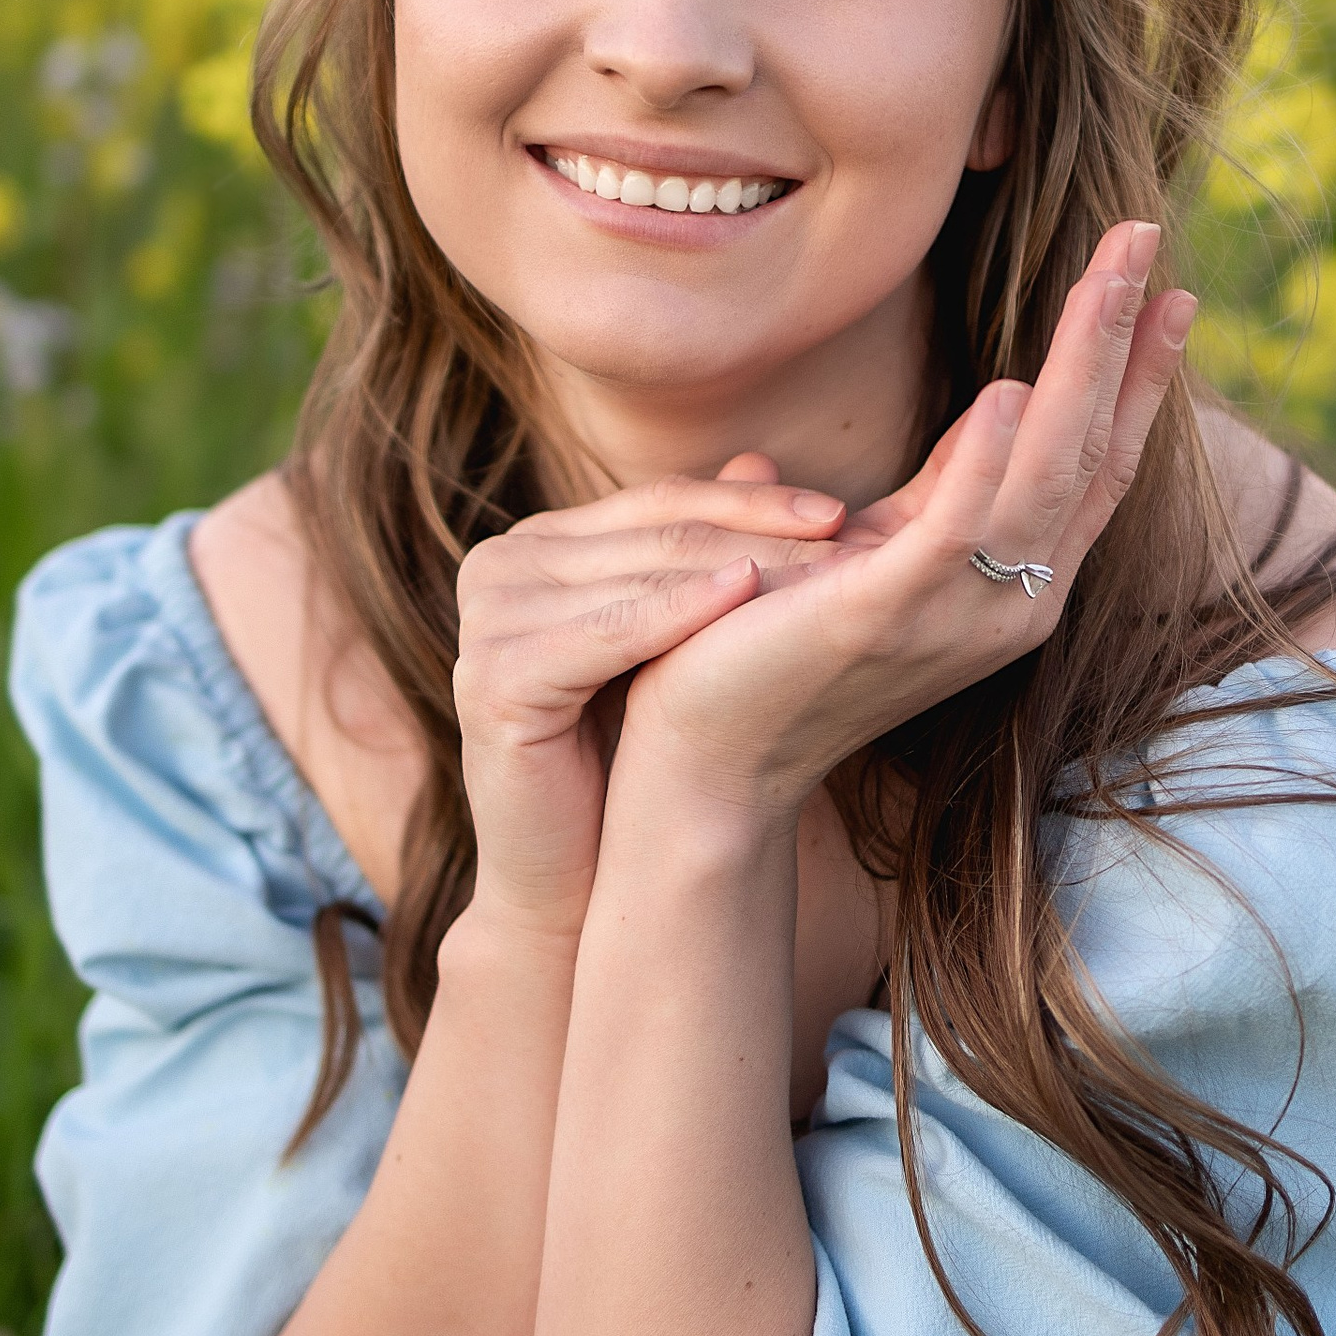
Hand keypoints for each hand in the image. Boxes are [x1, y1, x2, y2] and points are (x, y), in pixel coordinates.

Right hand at [453, 464, 849, 935]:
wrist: (572, 877)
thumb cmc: (627, 756)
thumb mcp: (669, 639)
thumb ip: (697, 548)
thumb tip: (762, 458)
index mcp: (534, 546)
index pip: (658, 503)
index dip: (751, 502)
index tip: (841, 512)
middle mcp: (497, 567)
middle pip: (654, 534)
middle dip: (760, 533)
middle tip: (850, 537)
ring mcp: (485, 619)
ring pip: (642, 576)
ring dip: (743, 568)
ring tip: (825, 573)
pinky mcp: (492, 676)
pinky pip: (608, 631)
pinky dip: (679, 612)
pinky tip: (747, 598)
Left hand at [613, 223, 1197, 824]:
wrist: (705, 765)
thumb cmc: (765, 663)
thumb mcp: (853, 568)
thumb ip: (892, 510)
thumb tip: (863, 443)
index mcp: (1004, 587)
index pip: (1094, 467)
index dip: (1135, 379)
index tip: (1168, 292)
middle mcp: (1007, 608)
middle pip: (1088, 454)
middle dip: (1120, 341)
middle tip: (1145, 238)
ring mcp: (955, 616)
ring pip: (1042, 474)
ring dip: (1077, 369)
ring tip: (1104, 280)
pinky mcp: (884, 616)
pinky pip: (954, 530)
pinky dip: (986, 461)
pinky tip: (1009, 390)